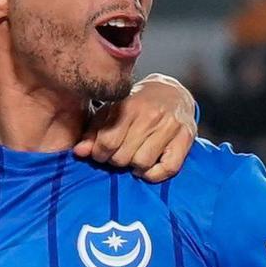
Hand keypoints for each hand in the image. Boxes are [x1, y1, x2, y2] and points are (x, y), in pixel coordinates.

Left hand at [78, 74, 196, 181]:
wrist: (172, 92)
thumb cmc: (137, 104)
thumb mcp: (111, 111)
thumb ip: (93, 132)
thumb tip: (79, 152)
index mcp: (129, 105)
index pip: (107, 142)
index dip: (99, 154)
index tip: (101, 153)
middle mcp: (150, 115)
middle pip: (123, 156)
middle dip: (116, 161)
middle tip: (118, 155)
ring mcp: (170, 126)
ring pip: (143, 163)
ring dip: (135, 168)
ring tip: (134, 159)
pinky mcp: (186, 137)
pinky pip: (168, 168)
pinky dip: (155, 174)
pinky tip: (149, 167)